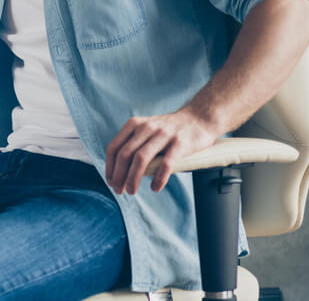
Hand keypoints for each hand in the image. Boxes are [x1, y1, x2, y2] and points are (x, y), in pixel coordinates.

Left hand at [104, 109, 218, 193]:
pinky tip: (155, 188)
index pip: (114, 147)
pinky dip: (158, 178)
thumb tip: (119, 170)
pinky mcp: (179, 143)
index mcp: (134, 124)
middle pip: (125, 154)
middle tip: (119, 190)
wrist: (198, 117)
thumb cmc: (169, 129)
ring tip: (132, 191)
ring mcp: (163, 134)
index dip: (109, 167)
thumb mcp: (146, 128)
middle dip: (119, 176)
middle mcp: (147, 128)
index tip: (110, 181)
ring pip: (141, 159)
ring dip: (133, 178)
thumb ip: (134, 143)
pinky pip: (165, 164)